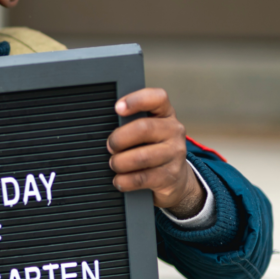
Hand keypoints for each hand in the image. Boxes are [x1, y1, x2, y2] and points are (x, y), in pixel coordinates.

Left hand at [107, 88, 204, 216]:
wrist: (175, 178)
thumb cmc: (152, 148)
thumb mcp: (148, 131)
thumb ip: (131, 123)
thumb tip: (103, 125)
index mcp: (165, 114)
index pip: (157, 98)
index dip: (136, 100)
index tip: (117, 108)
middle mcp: (174, 131)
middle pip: (144, 128)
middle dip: (119, 138)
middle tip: (110, 146)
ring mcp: (175, 154)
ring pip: (141, 157)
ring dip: (120, 162)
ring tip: (114, 164)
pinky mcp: (170, 176)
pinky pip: (141, 178)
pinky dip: (124, 180)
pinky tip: (119, 180)